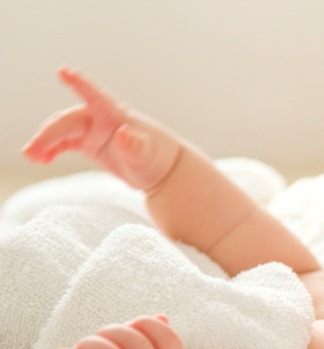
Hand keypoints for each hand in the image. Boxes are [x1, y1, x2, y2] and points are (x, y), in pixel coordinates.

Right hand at [21, 67, 180, 191]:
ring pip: (62, 131)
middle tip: (31, 152)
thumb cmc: (157, 159)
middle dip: (49, 134)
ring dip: (45, 142)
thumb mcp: (147, 155)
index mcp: (116, 116)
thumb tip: (124, 134)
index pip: (96, 97)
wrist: (160, 170)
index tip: (64, 71)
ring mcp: (93, 130)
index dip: (81, 84)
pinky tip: (41, 159)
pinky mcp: (89, 143)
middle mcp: (100, 119)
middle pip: (69, 121)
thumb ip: (135, 145)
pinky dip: (52, 149)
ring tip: (31, 157)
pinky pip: (65, 143)